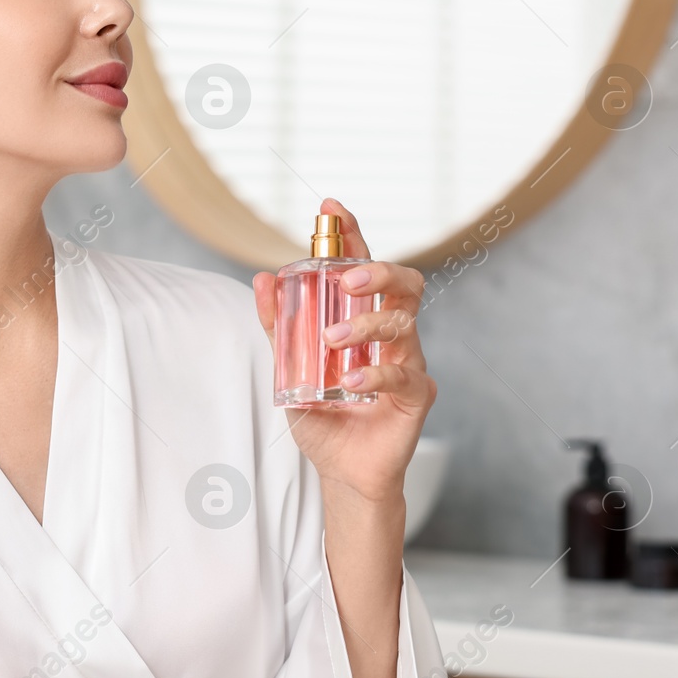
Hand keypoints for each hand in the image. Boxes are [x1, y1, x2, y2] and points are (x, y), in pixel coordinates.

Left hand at [251, 198, 436, 505]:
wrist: (342, 471)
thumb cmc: (324, 416)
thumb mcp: (289, 369)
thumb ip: (278, 327)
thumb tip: (262, 279)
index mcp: (364, 319)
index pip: (363, 266)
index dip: (352, 234)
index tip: (331, 207)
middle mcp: (392, 333)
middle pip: (403, 283)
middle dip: (376, 270)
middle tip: (345, 278)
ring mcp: (408, 361)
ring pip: (404, 322)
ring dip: (365, 324)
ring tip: (332, 340)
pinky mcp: (416, 394)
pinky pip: (403, 372)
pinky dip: (374, 371)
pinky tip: (350, 379)